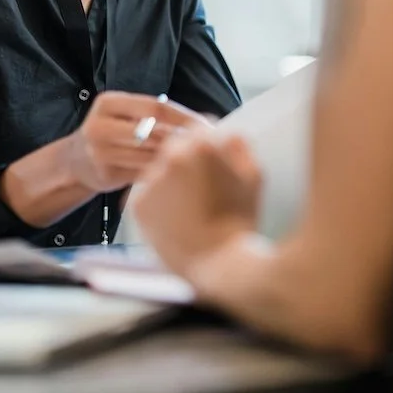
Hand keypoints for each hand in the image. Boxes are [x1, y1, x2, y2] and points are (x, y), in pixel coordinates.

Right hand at [67, 91, 204, 193]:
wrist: (74, 162)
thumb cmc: (109, 134)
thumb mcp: (122, 115)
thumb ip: (150, 115)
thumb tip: (199, 122)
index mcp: (108, 103)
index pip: (155, 107)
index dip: (184, 117)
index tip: (208, 126)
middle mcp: (100, 125)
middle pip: (154, 132)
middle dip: (183, 140)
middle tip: (209, 148)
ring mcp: (100, 152)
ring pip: (150, 155)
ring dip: (175, 159)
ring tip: (196, 162)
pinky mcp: (105, 175)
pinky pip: (143, 173)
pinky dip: (161, 173)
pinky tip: (175, 175)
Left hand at [132, 131, 261, 280]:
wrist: (219, 265)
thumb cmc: (240, 222)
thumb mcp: (253, 176)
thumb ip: (240, 146)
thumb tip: (230, 134)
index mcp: (200, 147)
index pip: (198, 127)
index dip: (207, 140)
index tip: (210, 153)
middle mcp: (171, 159)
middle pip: (175, 146)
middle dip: (188, 159)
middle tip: (201, 183)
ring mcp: (152, 181)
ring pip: (159, 169)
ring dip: (171, 179)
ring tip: (190, 205)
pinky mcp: (138, 206)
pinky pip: (147, 194)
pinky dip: (159, 201)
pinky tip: (176, 217)